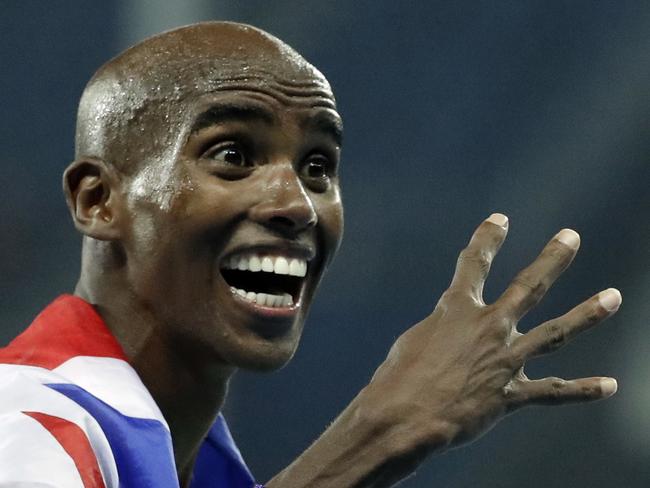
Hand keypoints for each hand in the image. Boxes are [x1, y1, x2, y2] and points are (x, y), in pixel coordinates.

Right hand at [364, 213, 619, 450]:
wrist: (406, 413)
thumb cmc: (400, 376)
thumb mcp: (416, 340)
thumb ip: (444, 330)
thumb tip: (456, 334)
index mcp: (457, 309)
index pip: (474, 264)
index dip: (487, 239)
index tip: (500, 219)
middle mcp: (489, 327)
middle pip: (528, 286)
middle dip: (552, 259)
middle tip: (571, 237)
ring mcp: (505, 359)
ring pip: (555, 333)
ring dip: (587, 314)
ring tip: (613, 297)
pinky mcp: (512, 393)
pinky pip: (554, 391)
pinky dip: (583, 389)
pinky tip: (610, 386)